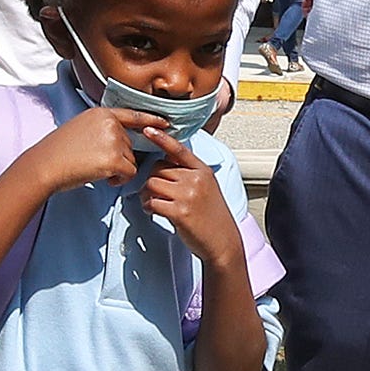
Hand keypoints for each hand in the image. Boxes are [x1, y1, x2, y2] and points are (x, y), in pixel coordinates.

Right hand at [28, 102, 148, 196]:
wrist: (45, 165)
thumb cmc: (57, 152)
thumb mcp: (79, 128)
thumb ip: (101, 129)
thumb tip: (119, 140)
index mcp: (101, 113)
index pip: (132, 115)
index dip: (151, 119)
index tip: (167, 123)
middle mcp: (110, 123)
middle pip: (130, 145)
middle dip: (118, 158)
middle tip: (94, 162)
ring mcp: (114, 140)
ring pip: (131, 160)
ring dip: (117, 169)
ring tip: (94, 168)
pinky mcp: (115, 159)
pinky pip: (129, 172)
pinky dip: (119, 179)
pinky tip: (102, 177)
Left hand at [131, 121, 241, 271]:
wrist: (222, 241)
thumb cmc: (212, 217)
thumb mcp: (206, 188)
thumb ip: (189, 175)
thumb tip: (164, 164)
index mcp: (203, 171)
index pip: (179, 149)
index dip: (162, 138)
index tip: (148, 129)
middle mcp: (196, 179)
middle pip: (158, 168)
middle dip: (151, 179)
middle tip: (151, 192)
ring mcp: (188, 195)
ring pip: (152, 184)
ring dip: (146, 194)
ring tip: (152, 203)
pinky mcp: (180, 211)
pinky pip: (152, 202)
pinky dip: (148, 206)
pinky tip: (153, 211)